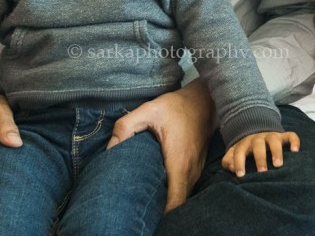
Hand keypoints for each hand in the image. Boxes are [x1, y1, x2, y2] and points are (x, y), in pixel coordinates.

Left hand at [107, 79, 214, 212]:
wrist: (205, 98)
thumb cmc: (177, 106)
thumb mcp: (148, 110)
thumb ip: (125, 127)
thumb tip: (110, 149)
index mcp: (179, 162)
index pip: (175, 202)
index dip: (162, 215)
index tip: (147, 215)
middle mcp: (191, 170)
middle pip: (179, 205)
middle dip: (162, 212)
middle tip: (141, 208)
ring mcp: (197, 169)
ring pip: (184, 197)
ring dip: (169, 202)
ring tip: (148, 201)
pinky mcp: (199, 166)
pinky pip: (187, 187)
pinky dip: (176, 192)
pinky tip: (161, 188)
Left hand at [222, 131, 299, 176]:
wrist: (258, 130)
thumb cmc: (246, 149)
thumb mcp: (235, 152)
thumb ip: (228, 160)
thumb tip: (230, 167)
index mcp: (244, 143)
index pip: (239, 152)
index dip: (239, 162)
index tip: (241, 175)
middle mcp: (258, 138)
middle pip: (258, 145)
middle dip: (260, 158)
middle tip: (262, 172)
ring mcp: (271, 136)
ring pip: (274, 140)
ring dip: (276, 151)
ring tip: (278, 165)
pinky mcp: (283, 136)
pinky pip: (290, 135)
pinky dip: (294, 141)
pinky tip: (295, 151)